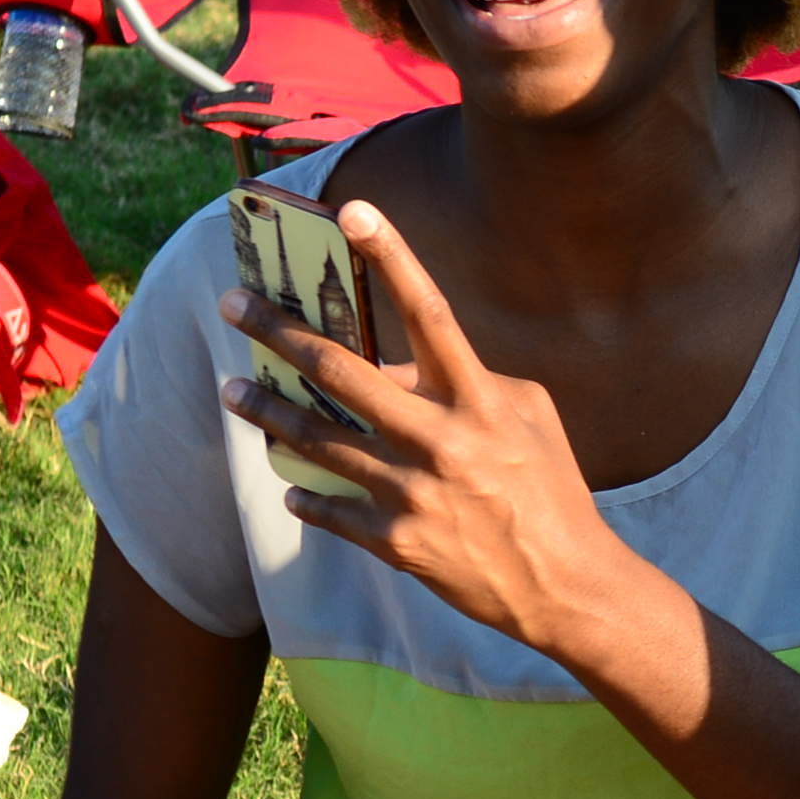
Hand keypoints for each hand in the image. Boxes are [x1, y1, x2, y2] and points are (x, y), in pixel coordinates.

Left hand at [223, 199, 640, 662]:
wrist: (566, 587)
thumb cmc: (552, 490)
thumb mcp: (529, 418)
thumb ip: (469, 382)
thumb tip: (402, 368)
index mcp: (480, 399)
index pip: (430, 311)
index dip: (392, 256)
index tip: (353, 211)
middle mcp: (442, 438)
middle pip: (343, 372)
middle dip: (280, 333)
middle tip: (233, 306)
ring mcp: (414, 491)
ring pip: (319, 440)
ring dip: (268, 413)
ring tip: (233, 391)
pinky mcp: (398, 541)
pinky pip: (334, 510)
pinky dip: (308, 497)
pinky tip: (288, 485)